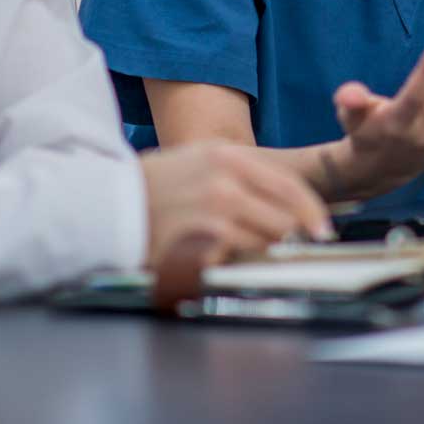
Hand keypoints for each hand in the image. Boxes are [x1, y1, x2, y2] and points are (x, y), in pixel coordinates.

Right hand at [140, 142, 332, 270]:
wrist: (102, 205)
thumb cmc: (150, 189)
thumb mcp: (196, 164)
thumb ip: (239, 179)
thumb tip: (281, 206)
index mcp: (227, 156)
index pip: (288, 185)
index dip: (311, 211)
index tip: (321, 230)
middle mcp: (227, 177)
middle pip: (284, 217)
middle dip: (292, 240)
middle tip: (294, 255)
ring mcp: (217, 207)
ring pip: (267, 241)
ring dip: (265, 256)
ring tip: (248, 261)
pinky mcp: (204, 237)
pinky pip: (241, 259)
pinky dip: (238, 267)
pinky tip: (221, 265)